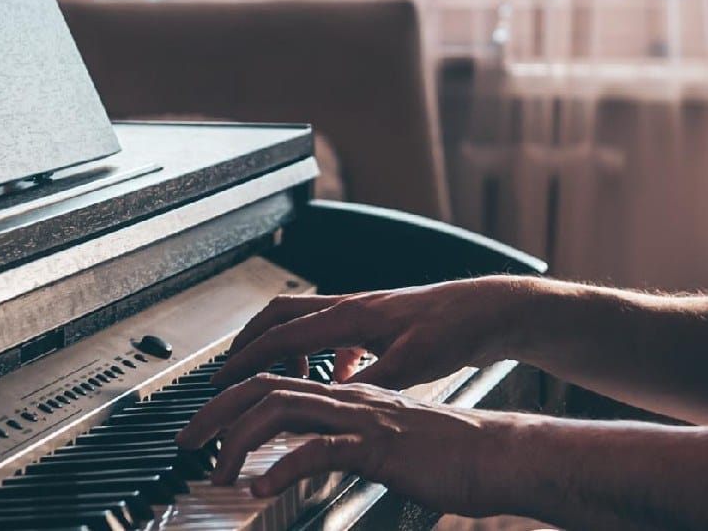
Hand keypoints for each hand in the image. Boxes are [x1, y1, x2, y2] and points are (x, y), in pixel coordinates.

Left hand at [175, 373, 523, 517]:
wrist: (491, 454)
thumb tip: (312, 457)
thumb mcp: (382, 444)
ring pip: (283, 408)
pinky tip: (261, 489)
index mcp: (343, 395)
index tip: (203, 428)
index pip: (274, 384)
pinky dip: (284, 466)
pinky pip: (320, 449)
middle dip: (217, 411)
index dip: (232, 400)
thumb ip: (346, 442)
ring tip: (217, 469)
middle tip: (185, 442)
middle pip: (264, 387)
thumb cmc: (442, 453)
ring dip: (240, 437)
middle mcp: (344, 397)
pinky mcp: (376, 445)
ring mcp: (359, 418)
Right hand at [213, 276, 533, 389]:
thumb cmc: (453, 328)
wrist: (485, 310)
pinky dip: (321, 355)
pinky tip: (336, 377)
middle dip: (250, 341)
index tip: (222, 375)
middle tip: (229, 370)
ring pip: (305, 323)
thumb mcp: (411, 363)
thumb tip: (333, 399)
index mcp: (349, 316)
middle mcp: (349, 308)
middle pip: (281, 316)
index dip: (247, 356)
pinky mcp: (377, 324)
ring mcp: (362, 313)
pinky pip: (333, 335)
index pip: (282, 334)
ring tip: (278, 380)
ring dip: (283, 347)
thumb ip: (369, 381)